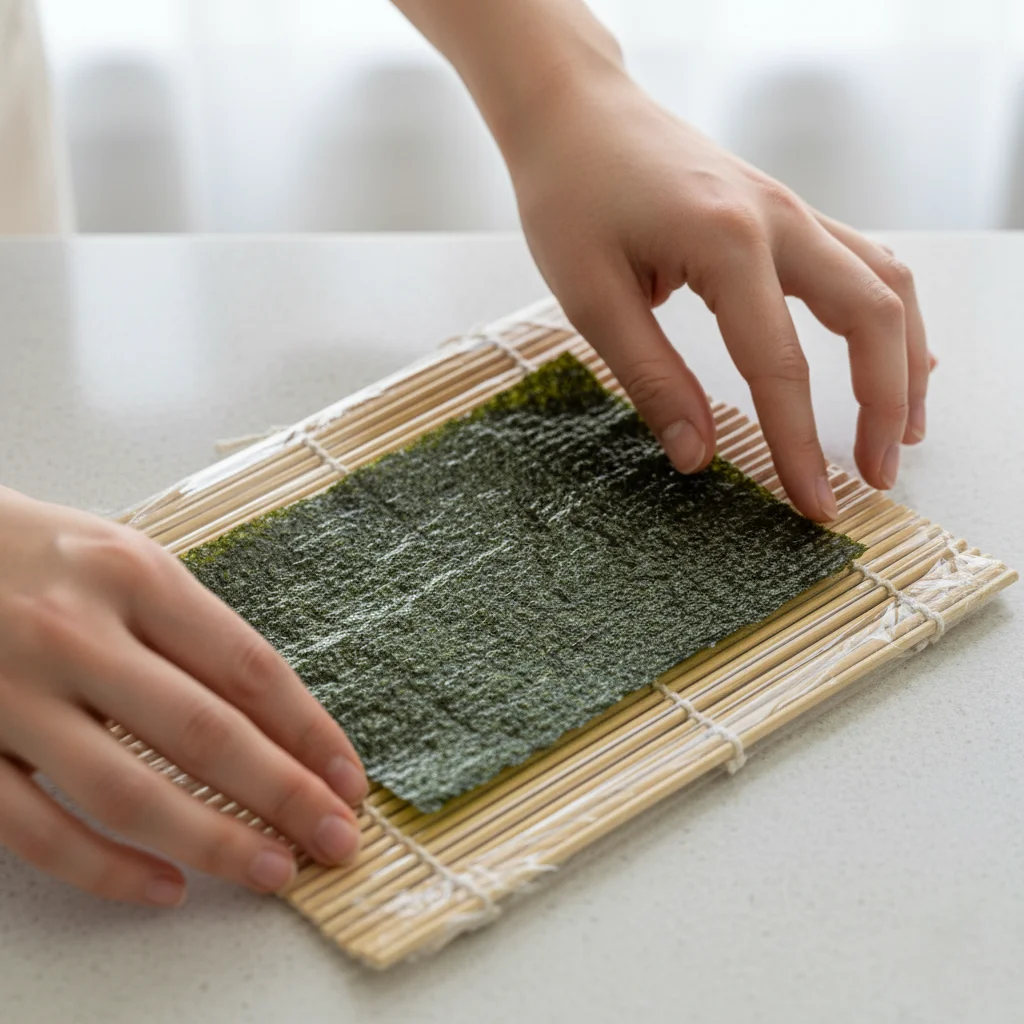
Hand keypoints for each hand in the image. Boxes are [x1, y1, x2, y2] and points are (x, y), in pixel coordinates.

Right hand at [0, 487, 366, 905]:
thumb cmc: (40, 555)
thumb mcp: (125, 561)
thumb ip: (191, 629)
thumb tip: (276, 718)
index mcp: (135, 576)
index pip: (247, 668)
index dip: (309, 732)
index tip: (349, 780)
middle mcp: (77, 633)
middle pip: (204, 732)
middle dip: (284, 795)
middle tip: (336, 840)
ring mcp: (13, 695)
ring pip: (127, 791)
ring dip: (211, 842)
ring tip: (271, 871)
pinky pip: (37, 829)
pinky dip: (106, 869)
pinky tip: (164, 886)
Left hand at [506, 70, 930, 519]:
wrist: (575, 111)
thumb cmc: (570, 195)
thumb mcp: (590, 297)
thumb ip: (650, 379)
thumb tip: (698, 457)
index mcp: (726, 242)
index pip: (779, 365)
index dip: (800, 446)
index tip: (816, 507)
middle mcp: (779, 218)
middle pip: (872, 316)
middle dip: (886, 405)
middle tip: (875, 479)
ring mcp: (791, 207)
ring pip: (886, 283)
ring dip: (905, 359)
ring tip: (902, 430)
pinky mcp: (786, 210)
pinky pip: (864, 261)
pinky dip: (888, 315)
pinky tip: (894, 354)